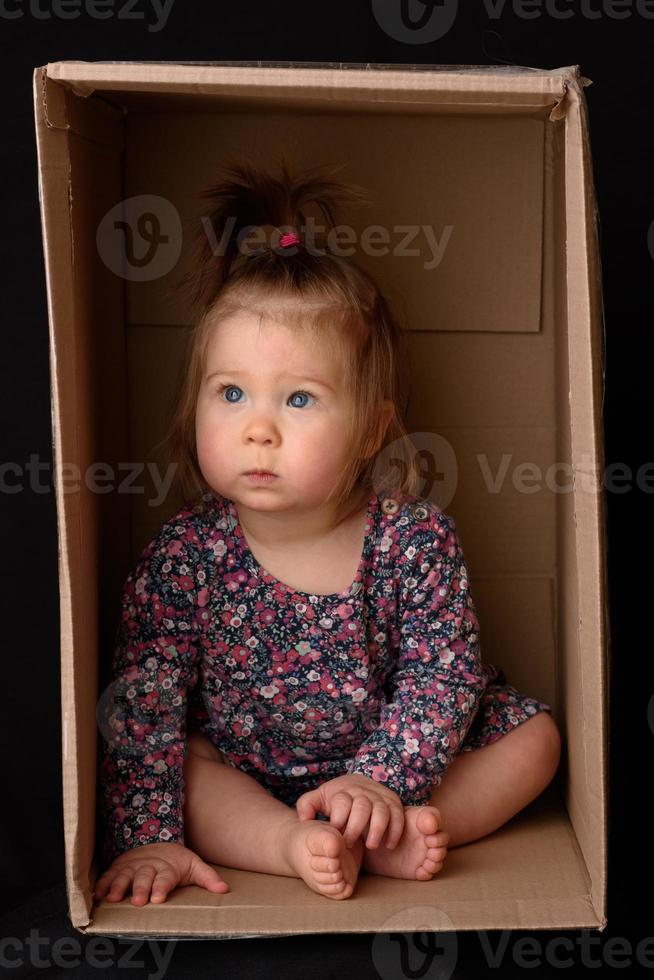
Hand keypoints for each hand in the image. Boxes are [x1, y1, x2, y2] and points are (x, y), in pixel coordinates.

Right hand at [93, 841, 228, 905]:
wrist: (157, 842)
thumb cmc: (176, 861)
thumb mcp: (194, 866)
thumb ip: (207, 878)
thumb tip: (224, 889)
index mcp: (167, 869)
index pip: (164, 879)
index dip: (161, 887)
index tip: (158, 898)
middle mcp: (148, 868)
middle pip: (143, 879)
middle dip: (140, 889)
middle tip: (137, 900)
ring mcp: (132, 867)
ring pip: (124, 876)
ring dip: (118, 886)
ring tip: (113, 898)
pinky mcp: (119, 868)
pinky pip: (109, 876)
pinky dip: (103, 884)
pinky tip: (97, 894)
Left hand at [295, 773, 404, 849]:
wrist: (359, 784)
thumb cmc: (337, 798)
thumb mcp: (320, 798)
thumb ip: (307, 805)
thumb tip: (303, 819)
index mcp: (344, 790)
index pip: (342, 803)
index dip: (338, 820)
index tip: (335, 835)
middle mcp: (363, 791)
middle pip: (362, 808)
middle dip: (355, 828)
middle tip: (348, 844)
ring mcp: (380, 796)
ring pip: (382, 811)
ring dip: (377, 830)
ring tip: (370, 846)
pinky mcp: (393, 802)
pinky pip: (398, 815)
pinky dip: (395, 830)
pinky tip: (388, 845)